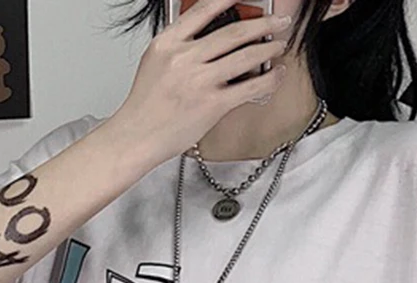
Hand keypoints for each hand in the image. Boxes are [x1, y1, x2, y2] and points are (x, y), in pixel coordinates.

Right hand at [110, 0, 289, 164]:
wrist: (137, 136)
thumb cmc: (146, 106)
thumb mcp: (155, 62)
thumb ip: (179, 45)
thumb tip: (210, 37)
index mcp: (168, 43)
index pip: (204, 9)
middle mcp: (184, 58)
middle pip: (233, 32)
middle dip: (262, 24)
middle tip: (277, 21)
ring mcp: (199, 81)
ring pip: (245, 57)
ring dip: (268, 48)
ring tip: (279, 45)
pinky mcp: (212, 104)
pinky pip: (249, 88)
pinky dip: (268, 80)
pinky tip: (276, 75)